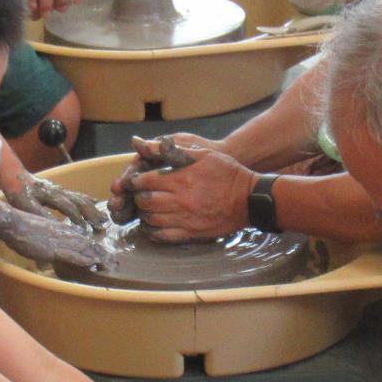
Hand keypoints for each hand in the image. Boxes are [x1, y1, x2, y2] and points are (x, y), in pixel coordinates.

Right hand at [0, 203, 113, 269]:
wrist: (14, 224)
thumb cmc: (23, 230)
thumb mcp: (41, 237)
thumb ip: (48, 246)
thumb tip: (49, 258)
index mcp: (65, 231)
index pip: (86, 240)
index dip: (98, 249)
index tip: (107, 256)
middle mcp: (67, 235)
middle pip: (91, 245)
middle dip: (104, 255)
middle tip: (115, 264)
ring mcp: (62, 241)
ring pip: (86, 250)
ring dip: (100, 258)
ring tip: (111, 266)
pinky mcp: (54, 249)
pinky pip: (72, 255)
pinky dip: (84, 259)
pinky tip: (93, 263)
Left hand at [7, 173, 106, 229]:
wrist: (15, 177)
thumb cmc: (20, 193)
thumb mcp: (28, 206)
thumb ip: (42, 215)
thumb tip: (57, 226)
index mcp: (53, 197)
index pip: (70, 208)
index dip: (79, 218)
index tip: (86, 230)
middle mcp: (61, 192)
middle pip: (81, 202)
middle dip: (92, 214)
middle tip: (102, 225)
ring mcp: (61, 190)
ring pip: (81, 198)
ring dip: (93, 208)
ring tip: (103, 216)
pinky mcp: (60, 191)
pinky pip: (78, 195)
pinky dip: (88, 201)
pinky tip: (93, 203)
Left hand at [118, 145, 258, 241]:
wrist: (249, 199)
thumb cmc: (227, 173)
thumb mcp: (203, 154)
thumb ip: (175, 151)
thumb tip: (148, 145)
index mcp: (181, 180)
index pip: (146, 181)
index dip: (135, 181)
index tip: (132, 181)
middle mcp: (181, 201)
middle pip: (146, 202)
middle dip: (138, 197)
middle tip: (139, 195)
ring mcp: (186, 219)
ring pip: (152, 219)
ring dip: (144, 214)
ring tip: (145, 209)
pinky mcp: (192, 232)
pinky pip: (165, 236)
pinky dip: (153, 232)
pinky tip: (151, 227)